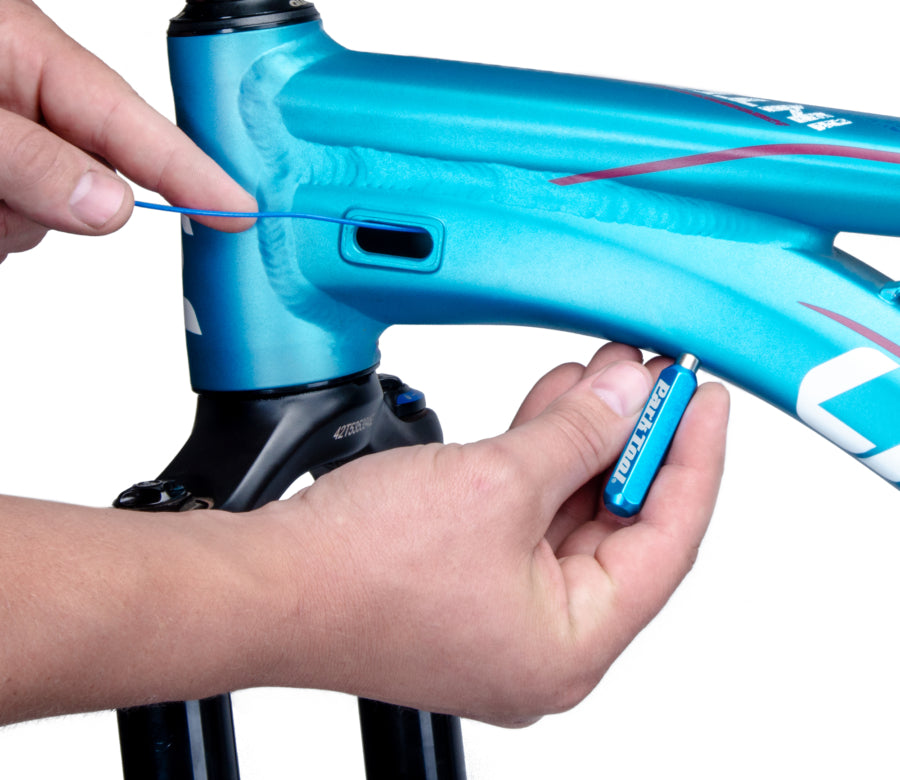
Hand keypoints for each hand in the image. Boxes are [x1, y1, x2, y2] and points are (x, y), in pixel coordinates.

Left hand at [0, 0, 255, 261]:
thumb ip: (36, 161)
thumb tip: (111, 208)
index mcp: (34, 56)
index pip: (137, 125)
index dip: (197, 172)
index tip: (241, 211)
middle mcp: (31, 97)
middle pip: (96, 178)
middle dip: (57, 200)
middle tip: (3, 191)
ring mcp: (17, 142)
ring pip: (54, 212)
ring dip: (11, 217)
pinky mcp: (3, 178)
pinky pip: (20, 224)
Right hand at [267, 343, 728, 725]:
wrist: (263, 585)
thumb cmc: (358, 569)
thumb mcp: (496, 482)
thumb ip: (578, 435)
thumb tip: (628, 397)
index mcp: (570, 647)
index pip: (667, 543)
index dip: (692, 460)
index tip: (703, 399)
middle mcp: (543, 644)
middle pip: (620, 528)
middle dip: (634, 443)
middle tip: (651, 377)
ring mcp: (503, 616)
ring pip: (571, 518)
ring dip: (586, 445)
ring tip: (603, 379)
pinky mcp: (468, 585)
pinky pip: (527, 519)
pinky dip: (542, 463)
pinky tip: (553, 409)